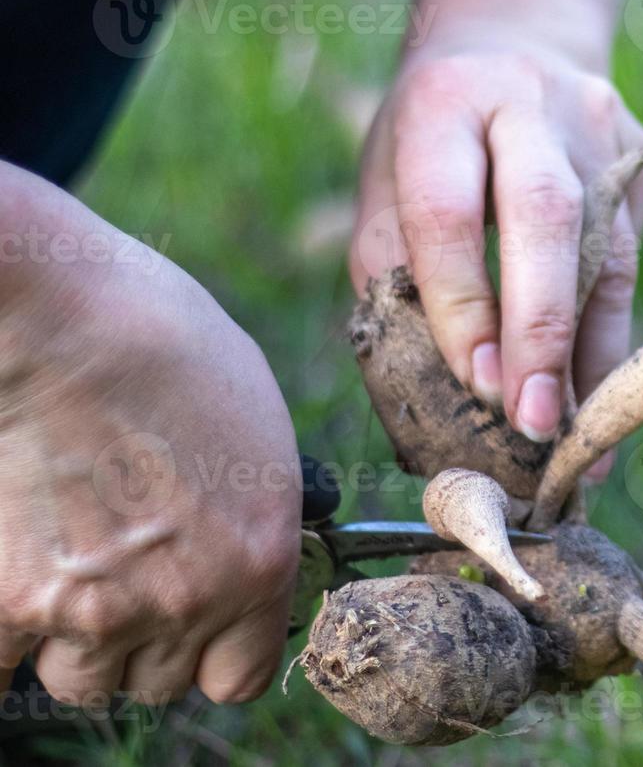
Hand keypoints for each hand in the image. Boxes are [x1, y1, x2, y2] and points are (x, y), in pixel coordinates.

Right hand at [0, 168, 300, 705]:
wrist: (59, 319)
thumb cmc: (163, 344)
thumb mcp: (257, 430)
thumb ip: (252, 515)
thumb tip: (240, 548)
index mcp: (259, 563)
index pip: (242, 676)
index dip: (219, 652)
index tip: (202, 627)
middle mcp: (184, 601)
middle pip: (160, 680)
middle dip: (148, 635)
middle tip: (129, 569)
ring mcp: (93, 611)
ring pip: (84, 677)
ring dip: (78, 636)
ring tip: (73, 557)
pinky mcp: (8, 603)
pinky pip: (7, 664)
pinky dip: (10, 629)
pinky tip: (19, 568)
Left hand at [351, 24, 642, 447]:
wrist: (514, 42)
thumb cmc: (432, 138)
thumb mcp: (386, 179)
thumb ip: (393, 268)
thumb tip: (433, 387)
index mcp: (444, 100)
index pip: (450, 211)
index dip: (461, 305)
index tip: (475, 387)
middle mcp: (529, 101)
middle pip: (546, 216)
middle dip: (539, 326)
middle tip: (532, 419)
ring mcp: (598, 126)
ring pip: (607, 249)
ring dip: (587, 354)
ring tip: (574, 442)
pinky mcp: (640, 156)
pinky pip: (632, 259)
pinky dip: (610, 337)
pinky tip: (601, 404)